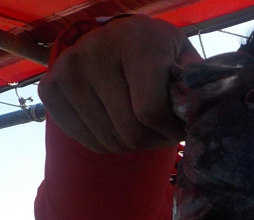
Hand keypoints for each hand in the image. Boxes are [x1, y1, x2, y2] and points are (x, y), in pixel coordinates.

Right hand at [39, 15, 201, 152]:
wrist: (117, 42)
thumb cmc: (159, 55)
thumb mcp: (183, 60)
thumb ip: (195, 86)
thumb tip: (202, 111)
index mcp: (136, 40)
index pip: (150, 112)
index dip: (169, 131)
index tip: (179, 126)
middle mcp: (95, 49)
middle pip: (131, 132)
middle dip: (154, 140)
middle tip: (161, 129)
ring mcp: (68, 68)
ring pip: (110, 141)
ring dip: (132, 144)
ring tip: (141, 124)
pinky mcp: (50, 88)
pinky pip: (87, 141)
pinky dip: (107, 142)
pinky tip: (115, 122)